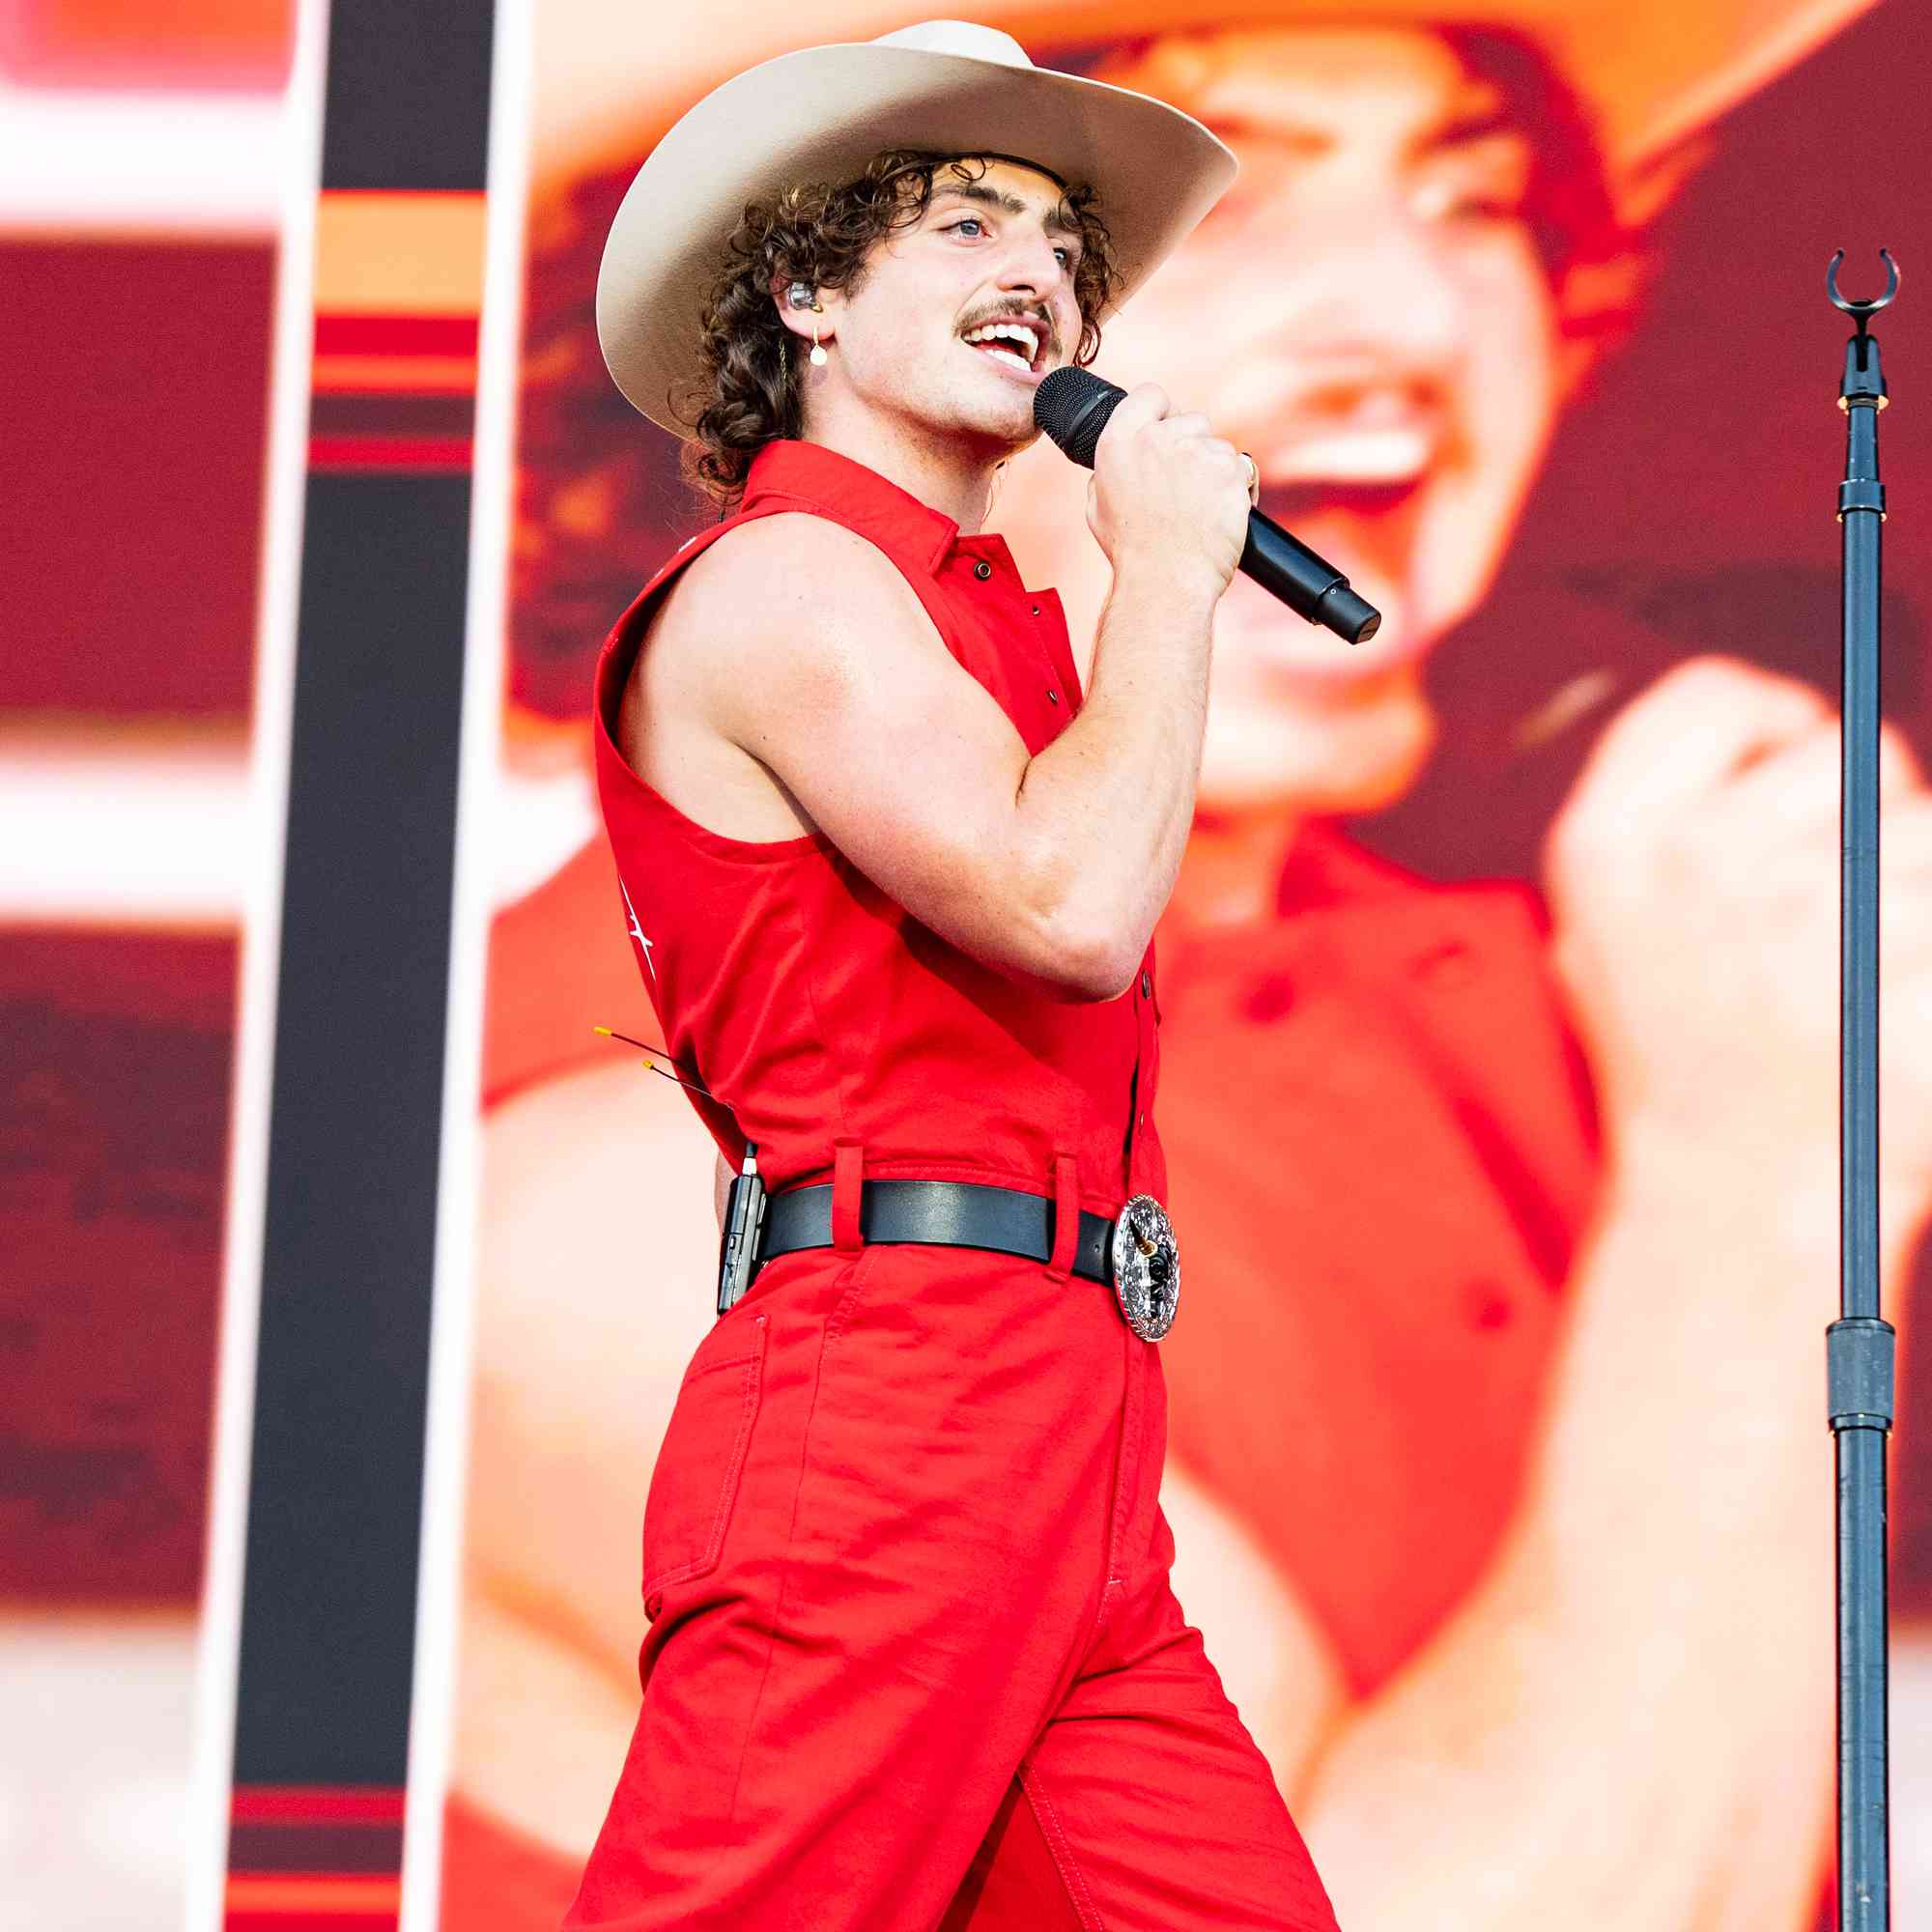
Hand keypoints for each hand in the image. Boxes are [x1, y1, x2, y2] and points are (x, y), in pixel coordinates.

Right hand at [1083, 382, 1249, 598]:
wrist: (1166, 580)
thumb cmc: (1132, 552)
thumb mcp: (1098, 505)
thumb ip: (1112, 470)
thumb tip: (1126, 457)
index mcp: (1119, 442)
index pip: (1149, 394)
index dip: (1162, 411)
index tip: (1167, 429)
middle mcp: (1156, 439)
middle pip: (1191, 419)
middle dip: (1192, 445)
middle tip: (1184, 484)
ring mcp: (1196, 452)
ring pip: (1218, 445)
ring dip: (1215, 469)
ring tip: (1200, 507)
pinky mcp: (1229, 469)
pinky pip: (1242, 468)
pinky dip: (1236, 488)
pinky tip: (1220, 512)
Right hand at [1545, 656, 1931, 1201]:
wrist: (1739, 1197)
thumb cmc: (1679, 1064)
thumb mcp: (1596, 936)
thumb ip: (1661, 819)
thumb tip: (1782, 718)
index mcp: (1608, 845)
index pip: (1712, 696)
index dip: (1774, 722)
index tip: (1795, 774)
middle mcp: (1698, 862)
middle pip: (1854, 755)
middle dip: (1870, 819)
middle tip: (1831, 919)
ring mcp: (1812, 916)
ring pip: (1931, 837)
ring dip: (1918, 895)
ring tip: (1866, 980)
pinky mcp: (1910, 971)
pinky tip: (1902, 1003)